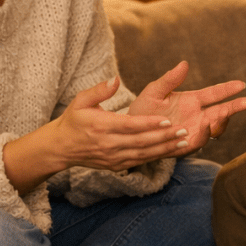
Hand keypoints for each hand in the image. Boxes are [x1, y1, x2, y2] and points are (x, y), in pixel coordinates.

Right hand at [52, 76, 188, 171]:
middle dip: (164, 137)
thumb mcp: (81, 100)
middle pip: (141, 141)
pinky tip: (171, 150)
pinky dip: (157, 156)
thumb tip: (116, 79)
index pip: (129, 125)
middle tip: (183, 130)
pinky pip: (140, 161)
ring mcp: (113, 157)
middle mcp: (108, 144)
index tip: (166, 120)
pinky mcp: (116, 165)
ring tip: (183, 141)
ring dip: (165, 148)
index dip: (149, 124)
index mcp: (101, 126)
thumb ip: (99, 90)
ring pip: (143, 154)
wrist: (61, 148)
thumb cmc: (74, 120)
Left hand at [128, 61, 245, 154]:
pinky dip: (203, 135)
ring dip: (220, 122)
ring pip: (214, 127)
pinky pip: (199, 141)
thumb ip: (169, 79)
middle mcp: (197, 115)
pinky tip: (204, 128)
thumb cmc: (142, 109)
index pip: (214, 93)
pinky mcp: (186, 145)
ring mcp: (193, 130)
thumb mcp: (154, 91)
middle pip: (221, 110)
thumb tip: (184, 63)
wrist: (130, 133)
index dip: (228, 89)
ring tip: (221, 115)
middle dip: (234, 107)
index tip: (242, 84)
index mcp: (191, 100)